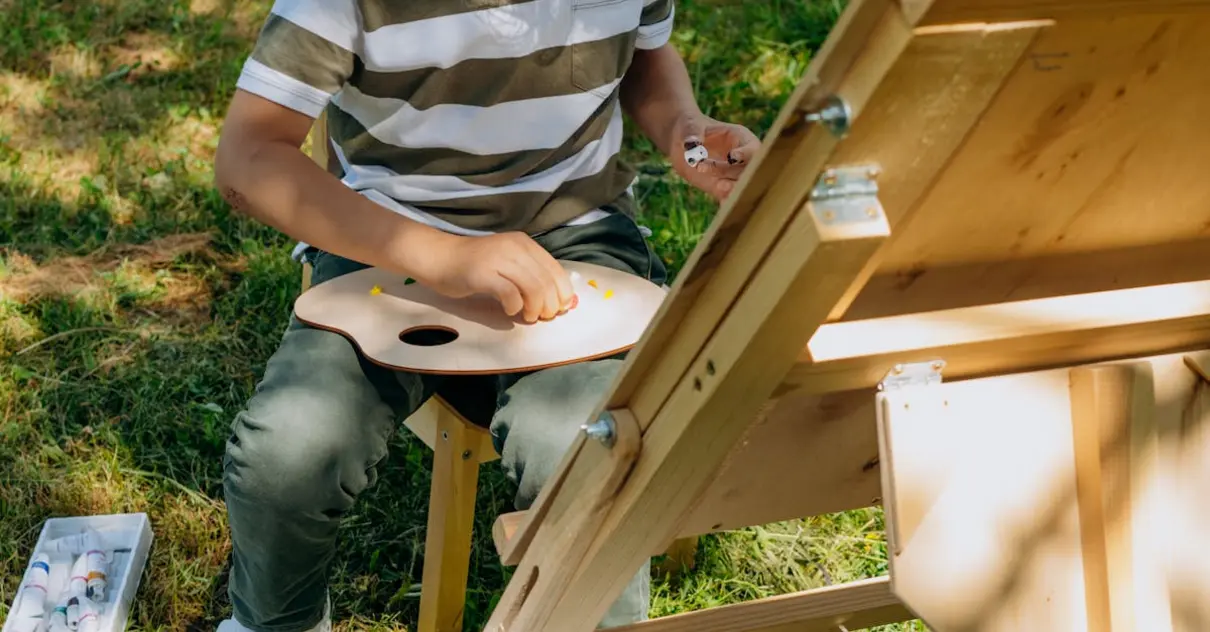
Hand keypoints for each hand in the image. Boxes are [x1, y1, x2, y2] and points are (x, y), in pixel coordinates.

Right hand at [419, 232, 575, 322]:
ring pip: (533, 288)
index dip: (562, 293)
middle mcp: (515, 247)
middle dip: (550, 305)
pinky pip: (510, 294)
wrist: (439, 258)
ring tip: (527, 316)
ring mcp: (498, 259)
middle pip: (546, 282)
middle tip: (541, 317)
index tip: (558, 310)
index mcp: (525, 244)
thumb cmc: (475, 266)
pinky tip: (508, 311)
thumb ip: (531, 276)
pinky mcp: (483, 273)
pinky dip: (514, 307)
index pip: (556, 270)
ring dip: (534, 309)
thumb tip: (560, 301)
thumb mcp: (508, 264)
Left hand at [671, 112, 760, 200]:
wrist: (682, 143)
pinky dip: (726, 203)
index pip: (752, 148)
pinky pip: (727, 197)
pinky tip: (723, 207)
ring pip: (740, 186)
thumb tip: (691, 144)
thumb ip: (692, 134)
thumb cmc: (690, 128)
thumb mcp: (690, 126)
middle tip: (723, 181)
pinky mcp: (721, 188)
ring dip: (733, 190)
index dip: (745, 154)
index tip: (732, 157)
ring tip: (719, 188)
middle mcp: (741, 159)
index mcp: (741, 139)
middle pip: (749, 171)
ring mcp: (732, 175)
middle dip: (739, 177)